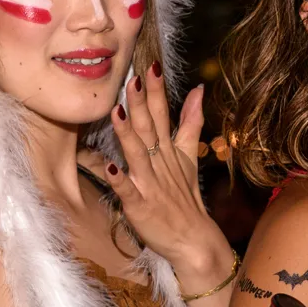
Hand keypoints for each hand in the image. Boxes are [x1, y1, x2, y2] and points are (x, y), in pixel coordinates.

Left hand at [90, 64, 233, 285]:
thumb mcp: (189, 157)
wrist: (194, 241)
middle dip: (142, 104)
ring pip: (138, 156)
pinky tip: (109, 166)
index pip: (164, 116)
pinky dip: (120, 179)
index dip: (157, 92)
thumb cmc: (186, 199)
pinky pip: (128, 192)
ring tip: (117, 111)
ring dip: (127, 134)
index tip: (151, 66)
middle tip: (133, 78)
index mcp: (169, 152)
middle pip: (150, 130)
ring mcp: (151, 186)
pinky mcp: (141, 207)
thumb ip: (190, 123)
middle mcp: (161, 165)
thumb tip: (198, 91)